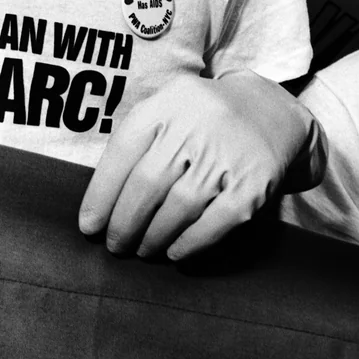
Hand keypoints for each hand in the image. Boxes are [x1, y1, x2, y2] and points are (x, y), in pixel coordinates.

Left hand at [79, 71, 323, 260]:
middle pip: (147, 183)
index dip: (101, 192)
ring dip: (154, 236)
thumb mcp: (167, 108)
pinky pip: (216, 222)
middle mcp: (196, 125)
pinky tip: (174, 253)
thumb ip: (137, 142)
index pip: (123, 150)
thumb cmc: (200, 119)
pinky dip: (190, 243)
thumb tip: (100, 200)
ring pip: (179, 207)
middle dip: (124, 222)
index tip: (88, 225)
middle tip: (114, 245)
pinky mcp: (254, 183)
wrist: (269, 113)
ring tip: (142, 250)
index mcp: (167, 104)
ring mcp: (227, 155)